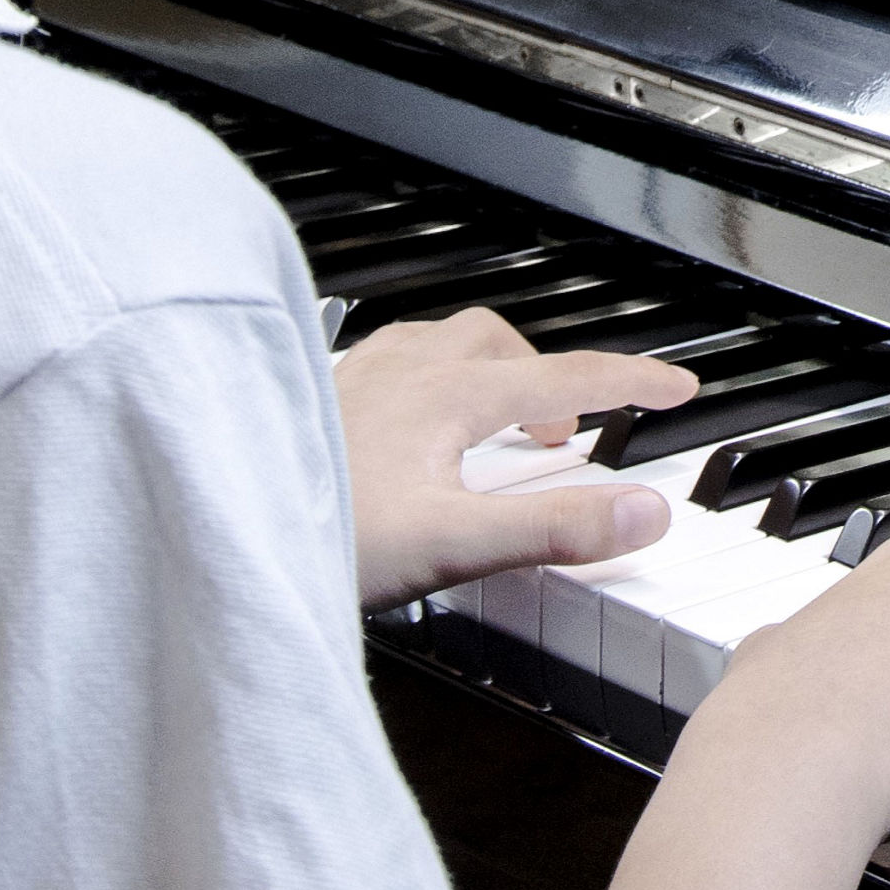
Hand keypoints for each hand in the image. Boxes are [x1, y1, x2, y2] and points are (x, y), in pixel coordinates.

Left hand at [333, 307, 699, 607]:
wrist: (210, 515)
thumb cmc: (319, 531)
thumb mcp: (454, 545)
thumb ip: (556, 528)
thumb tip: (647, 515)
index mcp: (451, 393)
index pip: (567, 375)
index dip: (631, 381)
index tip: (680, 385)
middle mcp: (405, 368)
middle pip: (501, 344)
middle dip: (548, 374)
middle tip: (571, 425)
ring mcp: (355, 376)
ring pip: (440, 344)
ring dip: (484, 371)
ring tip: (494, 420)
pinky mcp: (313, 395)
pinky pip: (388, 362)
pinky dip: (424, 380)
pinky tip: (401, 422)